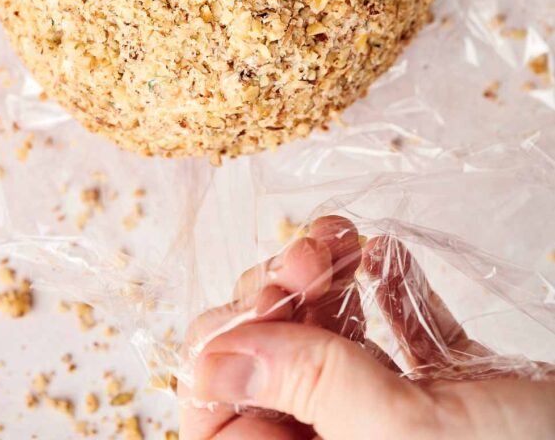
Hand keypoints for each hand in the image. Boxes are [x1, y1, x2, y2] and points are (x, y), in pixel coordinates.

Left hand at [180, 216, 554, 438]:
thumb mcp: (404, 429)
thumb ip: (310, 385)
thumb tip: (215, 355)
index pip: (225, 421)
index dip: (228, 353)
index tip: (259, 300)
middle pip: (274, 363)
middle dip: (282, 293)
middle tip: (306, 255)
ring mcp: (395, 419)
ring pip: (329, 338)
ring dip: (327, 277)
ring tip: (342, 238)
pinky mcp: (443, 390)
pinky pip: (393, 329)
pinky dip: (383, 285)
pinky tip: (386, 256)